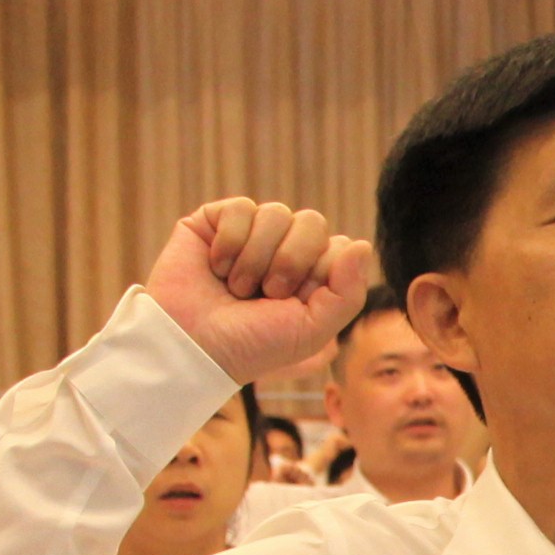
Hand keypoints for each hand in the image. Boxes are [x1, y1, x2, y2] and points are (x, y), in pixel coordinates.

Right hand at [138, 196, 375, 384]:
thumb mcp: (312, 330)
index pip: (339, 246)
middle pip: (312, 222)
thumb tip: (362, 243)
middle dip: (290, 262)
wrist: (192, 346)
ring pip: (276, 212)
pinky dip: (230, 243)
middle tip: (266, 294)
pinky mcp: (216, 220)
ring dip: (256, 258)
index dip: (319, 274)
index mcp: (311, 273)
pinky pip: (241, 208)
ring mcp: (251, 233)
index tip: (292, 304)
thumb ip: (348, 293)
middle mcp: (283, 248)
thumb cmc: (251, 344)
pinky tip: (216, 267)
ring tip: (236, 287)